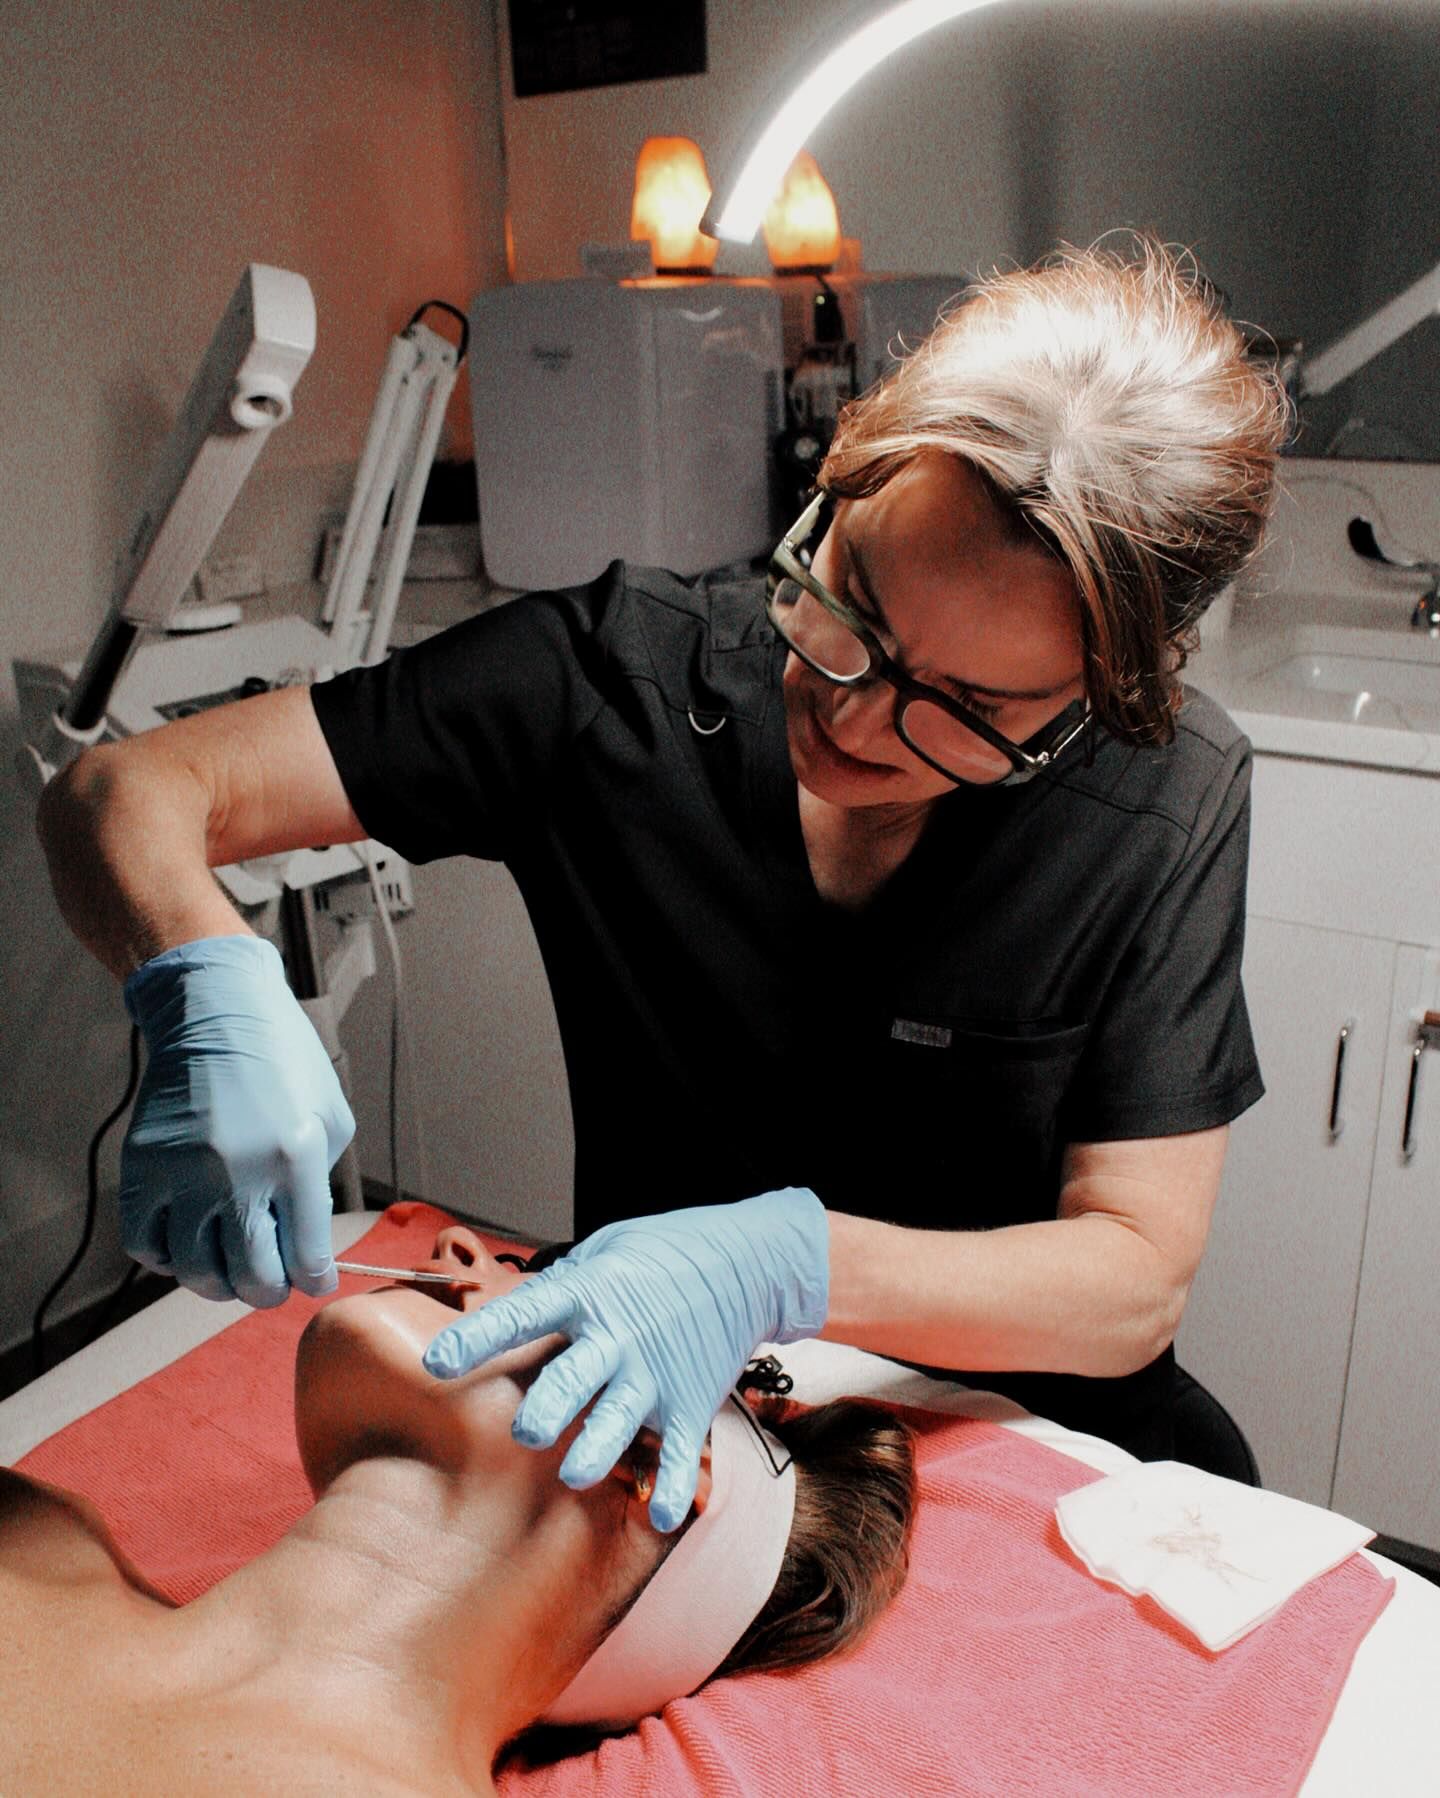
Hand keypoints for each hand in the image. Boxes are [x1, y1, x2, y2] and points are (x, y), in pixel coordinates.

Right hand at [120, 935, 352, 1307]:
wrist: (218, 1012)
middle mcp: (237, 1172)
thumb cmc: (283, 1062)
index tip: (313, 1279)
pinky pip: (145, 1244)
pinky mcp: (142, 1167)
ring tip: (231, 1269)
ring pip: (195, 1272)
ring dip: (218, 1283)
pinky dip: (167, 1259)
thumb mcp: (327, 1118)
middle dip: (268, 1291)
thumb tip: (302, 1248)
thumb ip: (317, 1188)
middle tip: (272, 1284)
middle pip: (250, 1277)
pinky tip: (188, 1244)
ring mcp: (183, 1172)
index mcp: (294, 1157)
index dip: (313, 1279)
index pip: (305, 1257)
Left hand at [422, 1190, 828, 1530]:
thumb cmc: (663, 1253)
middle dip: (546, 1409)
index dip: (479, 1338)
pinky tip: (660, 1515)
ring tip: (573, 1474)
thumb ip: (558, 1287)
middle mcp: (619, 1337)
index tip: (438, 1361)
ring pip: (618, 1421)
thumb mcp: (604, 1249)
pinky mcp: (690, 1403)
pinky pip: (679, 1454)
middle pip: (573, 1378)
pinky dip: (672, 1487)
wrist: (746, 1262)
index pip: (525, 1315)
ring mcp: (656, 1374)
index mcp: (589, 1293)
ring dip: (595, 1451)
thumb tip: (506, 1316)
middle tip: (525, 1432)